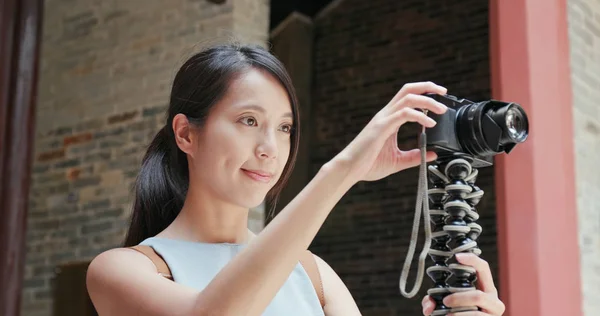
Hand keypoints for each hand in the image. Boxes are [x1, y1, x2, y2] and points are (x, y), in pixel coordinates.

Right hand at [331, 81, 447, 181]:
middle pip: (408, 90)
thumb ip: (414, 156)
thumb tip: (432, 154)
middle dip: (428, 87)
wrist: (350, 170)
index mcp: (389, 119)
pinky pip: (404, 114)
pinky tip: (430, 124)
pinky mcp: (382, 127)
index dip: (424, 93)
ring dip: (428, 101)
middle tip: (444, 92)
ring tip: (441, 109)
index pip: (408, 97)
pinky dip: (420, 116)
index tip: (440, 97)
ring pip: (408, 98)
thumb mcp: (397, 161)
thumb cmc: (367, 164)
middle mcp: (386, 115)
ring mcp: (383, 119)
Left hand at [421, 253, 505, 315]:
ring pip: (478, 306)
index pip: (483, 268)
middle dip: (459, 297)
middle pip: (478, 294)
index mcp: (484, 289)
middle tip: (445, 301)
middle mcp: (493, 300)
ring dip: (460, 309)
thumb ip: (433, 301)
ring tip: (447, 314)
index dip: (472, 259)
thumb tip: (428, 306)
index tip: (456, 256)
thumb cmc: (457, 314)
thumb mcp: (445, 305)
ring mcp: (494, 312)